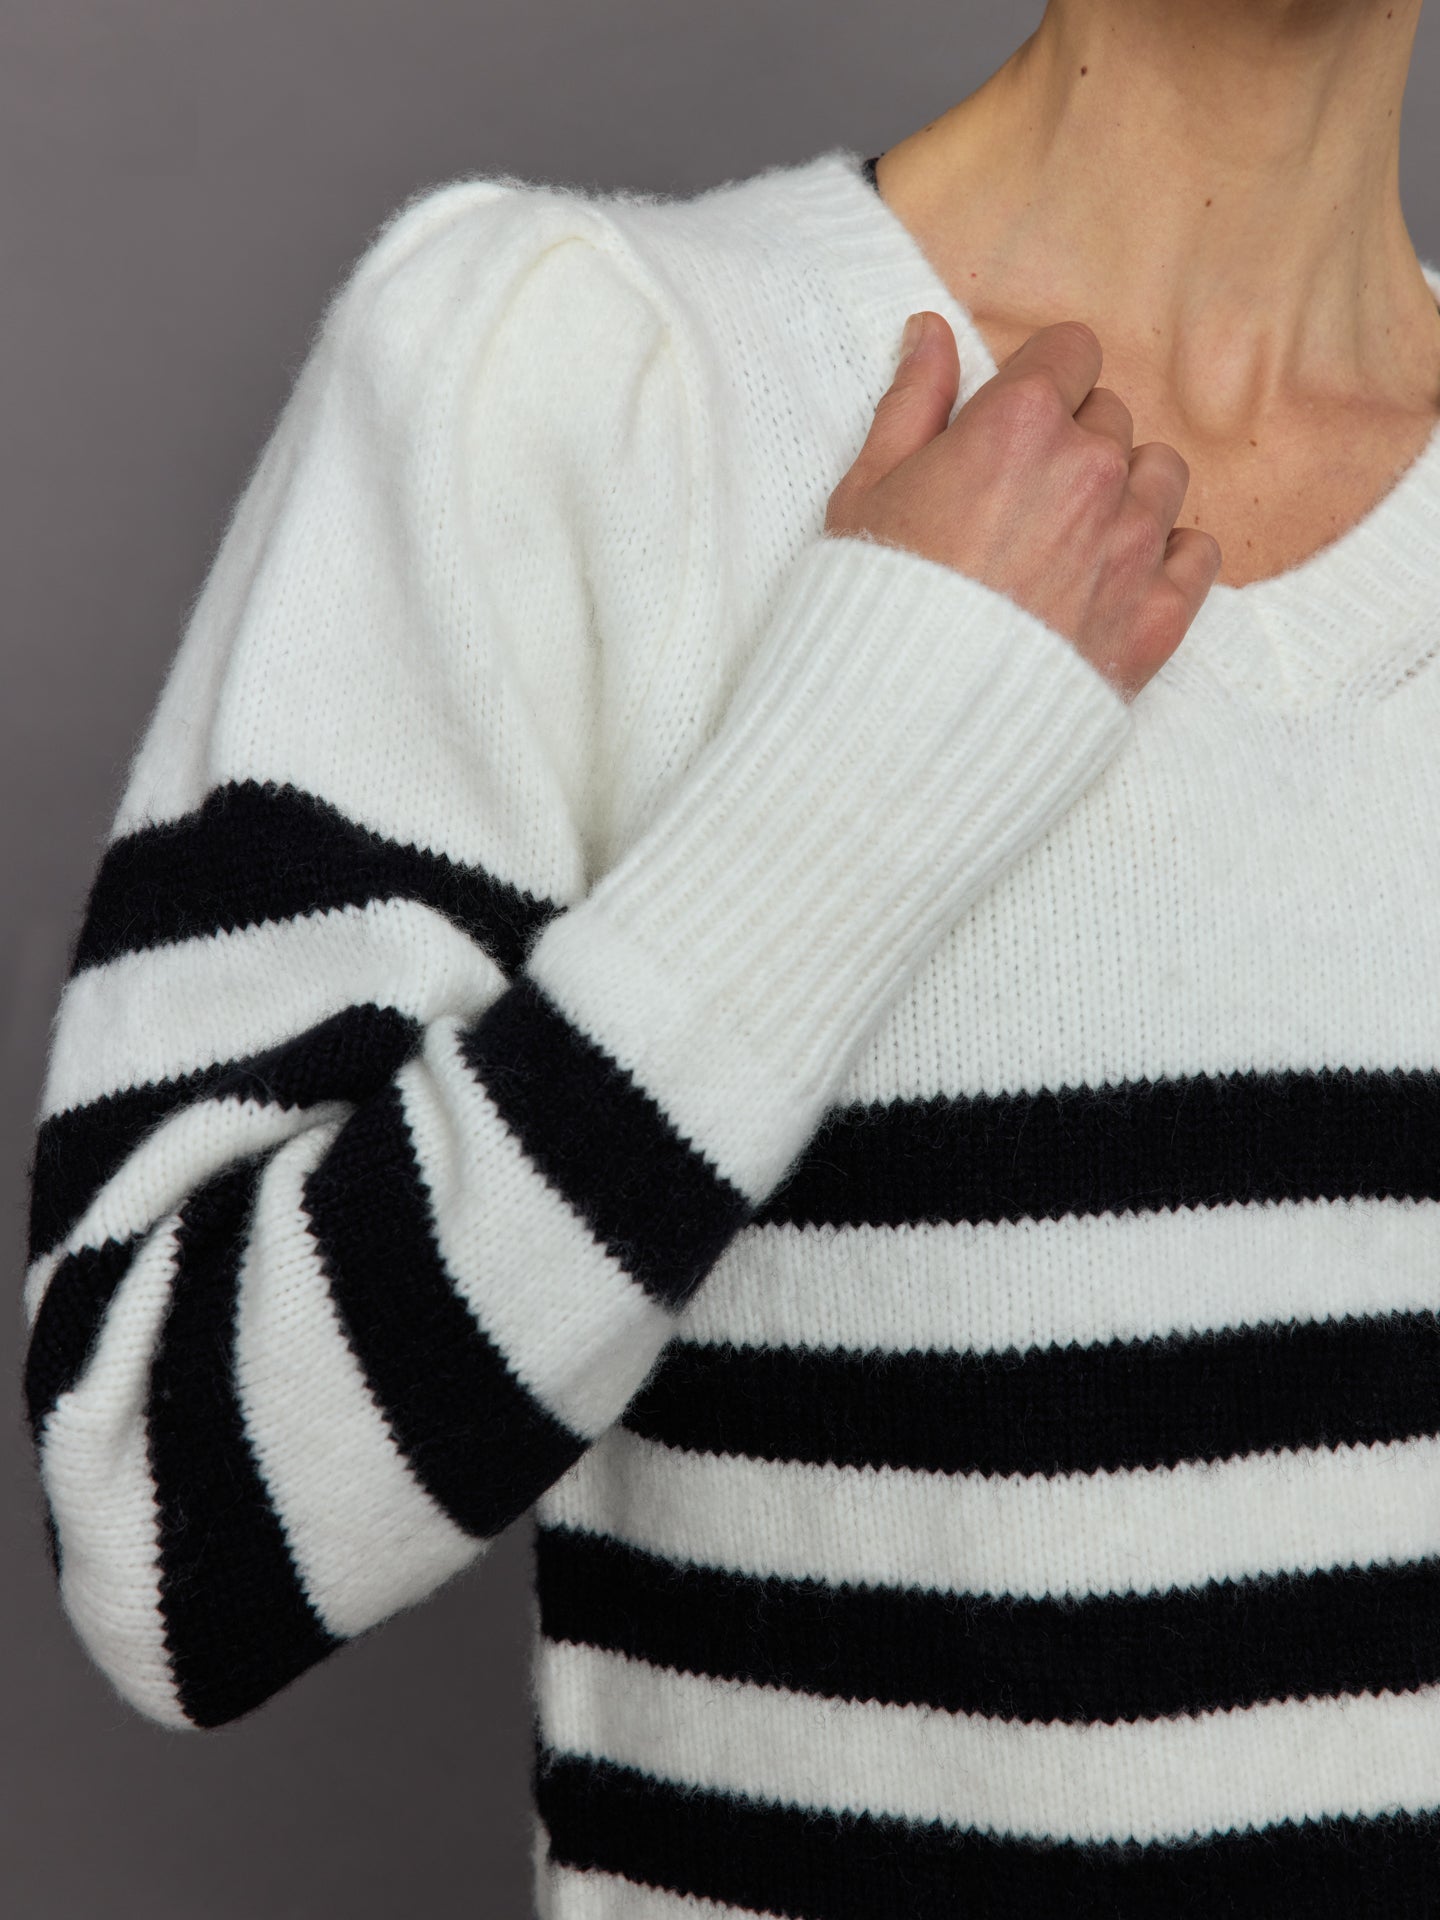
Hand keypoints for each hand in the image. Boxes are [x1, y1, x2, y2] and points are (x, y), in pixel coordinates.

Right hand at [824, 311, 1222, 701]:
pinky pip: (1196, 553)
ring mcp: (1131, 545)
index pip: (1071, 352)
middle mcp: (1090, 471)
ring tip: (1074, 538)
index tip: (1016, 421)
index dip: (1041, 383)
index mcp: (1019, 424)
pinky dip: (1167, 557)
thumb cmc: (874, 605)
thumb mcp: (867, 490)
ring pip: (1162, 475)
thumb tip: (932, 333)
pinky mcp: (1155, 616)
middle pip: (1111, 417)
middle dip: (1074, 442)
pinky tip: (1118, 577)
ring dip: (1127, 492)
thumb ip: (913, 402)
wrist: (906, 722)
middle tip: (1024, 499)